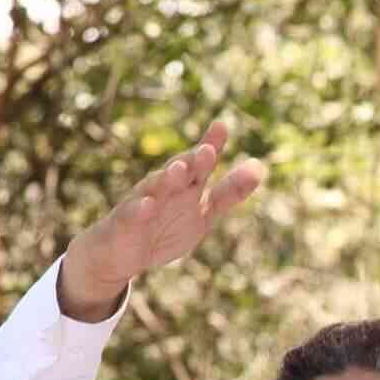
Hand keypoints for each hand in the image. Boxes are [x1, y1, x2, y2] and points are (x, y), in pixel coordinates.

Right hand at [58, 119, 263, 319]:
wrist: (120, 254)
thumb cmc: (164, 227)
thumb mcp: (204, 213)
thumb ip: (228, 192)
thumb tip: (259, 166)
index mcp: (186, 187)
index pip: (201, 164)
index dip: (211, 145)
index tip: (222, 125)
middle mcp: (164, 189)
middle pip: (180, 171)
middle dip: (193, 161)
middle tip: (208, 151)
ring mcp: (143, 202)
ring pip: (155, 187)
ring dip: (167, 178)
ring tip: (180, 169)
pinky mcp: (124, 222)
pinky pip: (132, 214)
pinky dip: (140, 209)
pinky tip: (149, 205)